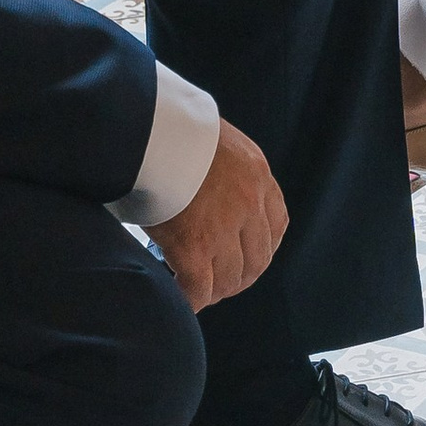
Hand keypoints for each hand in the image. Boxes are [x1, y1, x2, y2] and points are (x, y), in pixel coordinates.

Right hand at [157, 119, 287, 311]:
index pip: (277, 223)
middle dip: (240, 277)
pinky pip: (199, 288)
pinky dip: (191, 300)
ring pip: (230, 279)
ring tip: (198, 292)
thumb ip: (223, 168)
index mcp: (256, 174)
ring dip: (216, 291)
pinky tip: (182, 299)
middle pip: (257, 259)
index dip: (262, 248)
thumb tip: (206, 191)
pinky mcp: (194, 246)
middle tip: (220, 283)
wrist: (148, 126)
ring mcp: (224, 227)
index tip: (247, 258)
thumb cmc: (169, 129)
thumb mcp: (214, 141)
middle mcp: (249, 203)